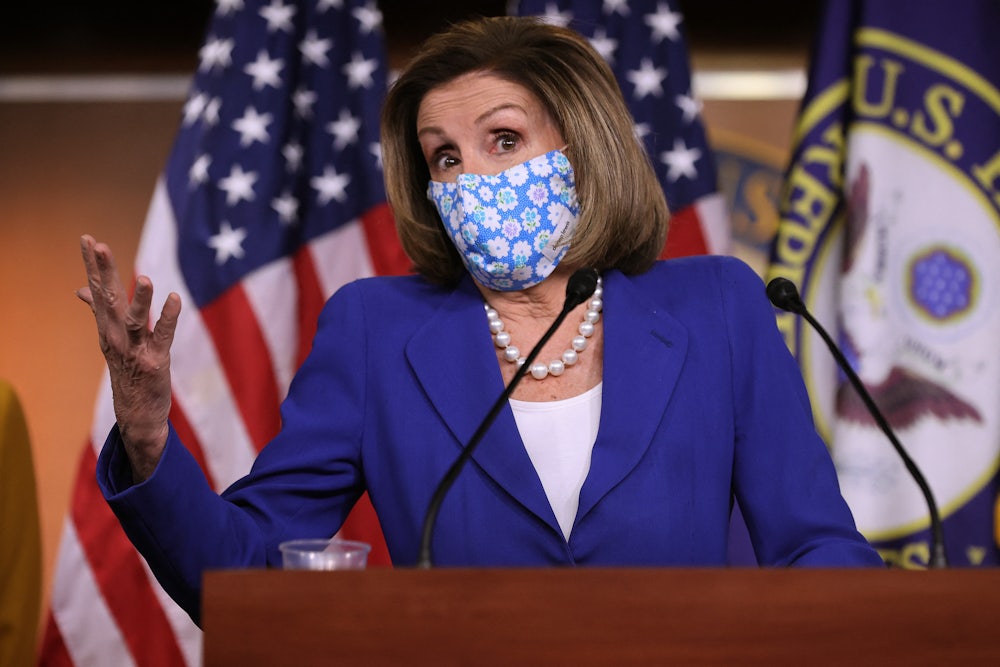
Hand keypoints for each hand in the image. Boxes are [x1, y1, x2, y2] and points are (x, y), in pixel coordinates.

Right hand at [77, 235, 179, 481]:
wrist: (136, 414)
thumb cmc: (127, 371)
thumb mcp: (111, 339)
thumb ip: (101, 311)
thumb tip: (82, 289)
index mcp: (107, 327)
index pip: (98, 290)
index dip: (93, 265)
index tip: (87, 238)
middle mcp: (116, 336)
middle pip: (109, 299)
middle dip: (104, 272)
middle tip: (98, 245)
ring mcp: (135, 350)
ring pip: (135, 320)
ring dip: (139, 299)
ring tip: (145, 278)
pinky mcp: (155, 362)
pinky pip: (163, 336)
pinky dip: (168, 318)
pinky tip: (175, 299)